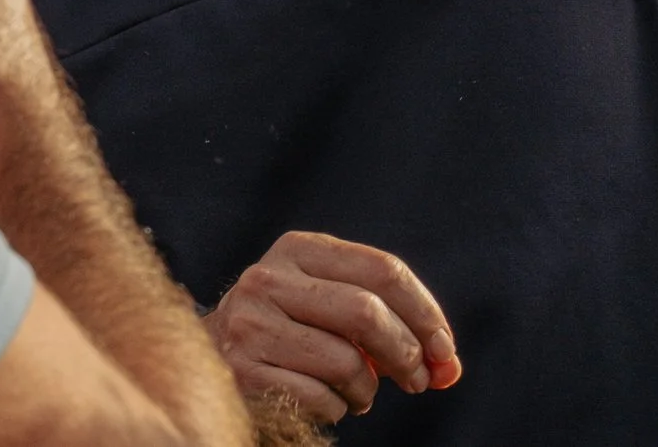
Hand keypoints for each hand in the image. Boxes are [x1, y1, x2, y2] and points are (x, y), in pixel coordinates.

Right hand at [204, 231, 461, 423]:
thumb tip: (448, 365)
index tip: (444, 349)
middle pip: (367, 312)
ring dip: (367, 390)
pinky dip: (338, 408)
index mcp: (298, 250)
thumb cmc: (290, 334)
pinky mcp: (243, 371)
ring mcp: (251, 324)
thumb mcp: (330, 307)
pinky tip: (325, 401)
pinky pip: (321, 397)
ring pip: (347, 362)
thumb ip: (388, 323)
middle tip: (419, 380)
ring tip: (358, 393)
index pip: (382, 269)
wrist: (209, 362)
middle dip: (406, 353)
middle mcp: (269, 279)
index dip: (425, 312)